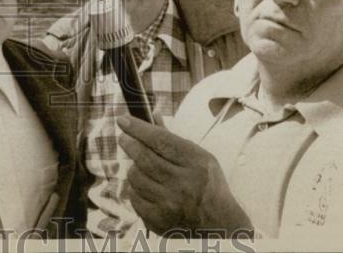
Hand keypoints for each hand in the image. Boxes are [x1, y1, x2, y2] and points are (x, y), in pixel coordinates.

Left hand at [118, 115, 251, 236]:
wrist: (219, 226)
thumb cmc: (208, 186)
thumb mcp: (201, 157)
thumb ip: (174, 139)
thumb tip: (153, 116)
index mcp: (196, 163)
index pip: (160, 140)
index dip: (138, 128)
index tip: (123, 119)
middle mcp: (183, 184)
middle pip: (144, 158)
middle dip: (130, 144)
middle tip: (124, 138)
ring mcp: (170, 204)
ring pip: (136, 177)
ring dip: (133, 168)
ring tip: (140, 166)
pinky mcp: (159, 221)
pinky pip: (134, 198)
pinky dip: (135, 189)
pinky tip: (144, 187)